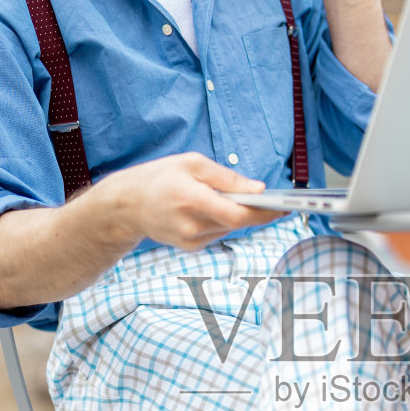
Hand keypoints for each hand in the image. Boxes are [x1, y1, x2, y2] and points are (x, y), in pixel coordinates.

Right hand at [124, 152, 281, 250]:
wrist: (125, 206)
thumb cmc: (158, 178)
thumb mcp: (192, 164)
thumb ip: (226, 178)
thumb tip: (257, 189)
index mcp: (191, 199)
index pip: (237, 214)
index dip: (264, 212)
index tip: (284, 206)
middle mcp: (192, 225)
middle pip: (238, 222)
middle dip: (257, 211)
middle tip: (276, 201)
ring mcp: (190, 240)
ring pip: (230, 228)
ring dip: (239, 215)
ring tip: (246, 200)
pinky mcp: (190, 247)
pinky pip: (218, 232)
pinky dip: (223, 220)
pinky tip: (219, 209)